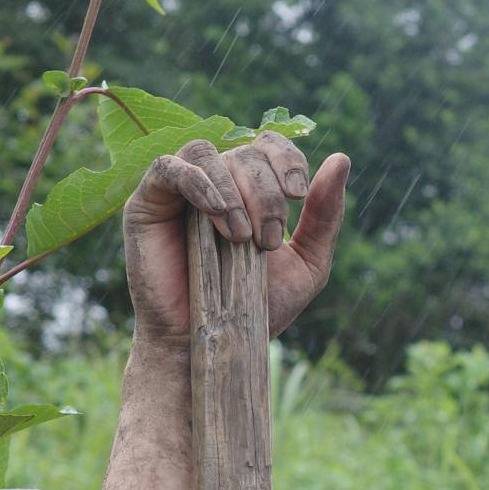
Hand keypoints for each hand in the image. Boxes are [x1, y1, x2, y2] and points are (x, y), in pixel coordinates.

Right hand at [122, 134, 348, 351]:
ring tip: (241, 238)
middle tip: (267, 242)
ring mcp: (178, 189)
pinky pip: (168, 168)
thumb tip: (341, 160)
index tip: (300, 196)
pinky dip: (197, 183)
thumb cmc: (256, 308)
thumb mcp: (307, 264)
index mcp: (250, 188)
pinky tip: (218, 215)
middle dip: (265, 194)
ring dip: (233, 191)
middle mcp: (215, 181)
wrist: (212, 345)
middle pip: (244, 153)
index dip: (287, 160)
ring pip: (207, 153)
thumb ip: (324, 215)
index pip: (269, 145)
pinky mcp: (147, 202)